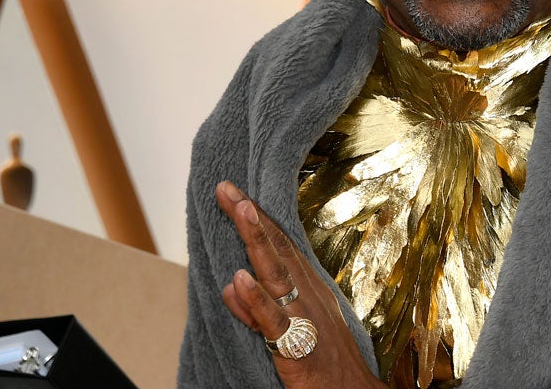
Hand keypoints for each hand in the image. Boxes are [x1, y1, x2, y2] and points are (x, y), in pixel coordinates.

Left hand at [216, 181, 386, 388]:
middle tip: (227, 188)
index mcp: (306, 289)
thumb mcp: (291, 328)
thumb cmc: (324, 362)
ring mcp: (303, 318)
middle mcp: (307, 295)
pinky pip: (274, 321)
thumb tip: (230, 286)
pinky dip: (257, 300)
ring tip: (240, 210)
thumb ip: (257, 309)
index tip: (234, 194)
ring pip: (276, 274)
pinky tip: (240, 279)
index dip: (257, 218)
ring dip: (257, 241)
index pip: (279, 246)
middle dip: (251, 216)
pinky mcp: (296, 346)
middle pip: (277, 249)